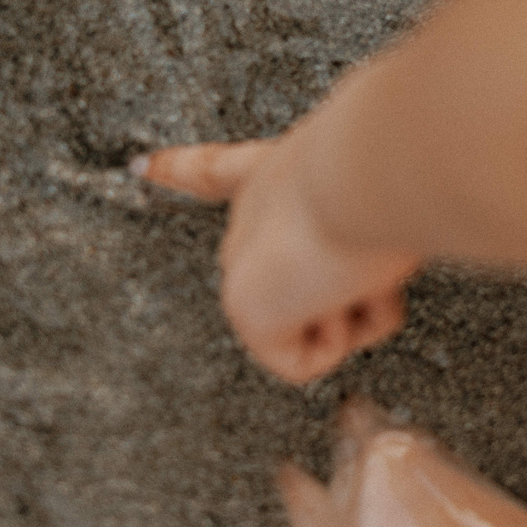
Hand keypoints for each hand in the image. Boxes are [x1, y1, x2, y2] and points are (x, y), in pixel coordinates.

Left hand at [136, 135, 419, 383]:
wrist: (369, 171)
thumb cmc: (385, 163)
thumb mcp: (380, 181)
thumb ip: (365, 216)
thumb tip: (358, 262)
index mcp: (278, 169)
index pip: (221, 171)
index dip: (180, 169)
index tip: (140, 166)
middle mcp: (252, 211)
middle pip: (291, 282)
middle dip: (347, 290)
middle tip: (369, 254)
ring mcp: (243, 264)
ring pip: (320, 322)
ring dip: (357, 306)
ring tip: (356, 260)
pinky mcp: (247, 313)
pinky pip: (305, 362)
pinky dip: (339, 339)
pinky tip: (337, 291)